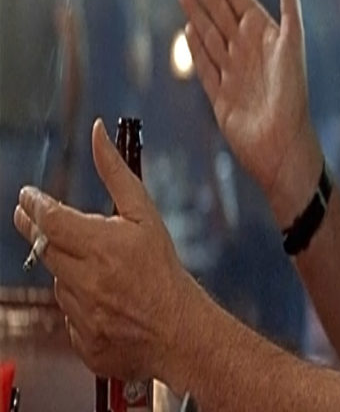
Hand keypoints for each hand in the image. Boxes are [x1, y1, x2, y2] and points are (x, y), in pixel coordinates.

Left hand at [12, 119, 194, 380]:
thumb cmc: (165, 270)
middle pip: (44, 248)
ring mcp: (78, 311)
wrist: (178, 330)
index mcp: (100, 244)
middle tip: (36, 218)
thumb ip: (116, 173)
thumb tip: (98, 135)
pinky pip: (67, 312)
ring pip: (57, 280)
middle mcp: (84, 279)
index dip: (34, 204)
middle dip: (38, 231)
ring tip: (98, 266)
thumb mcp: (145, 214)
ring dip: (68, 268)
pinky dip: (79, 300)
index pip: (50, 219)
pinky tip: (104, 296)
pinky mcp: (78, 338)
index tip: (27, 195)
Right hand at [177, 0, 321, 216]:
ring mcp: (234, 70)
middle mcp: (249, 48)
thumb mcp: (292, 33)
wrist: (280, 142)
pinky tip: (186, 29)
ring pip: (210, 33)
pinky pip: (205, 64)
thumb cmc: (291, 88)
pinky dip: (195, 46)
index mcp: (266, 33)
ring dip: (196, 10)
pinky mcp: (221, 94)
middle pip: (221, 10)